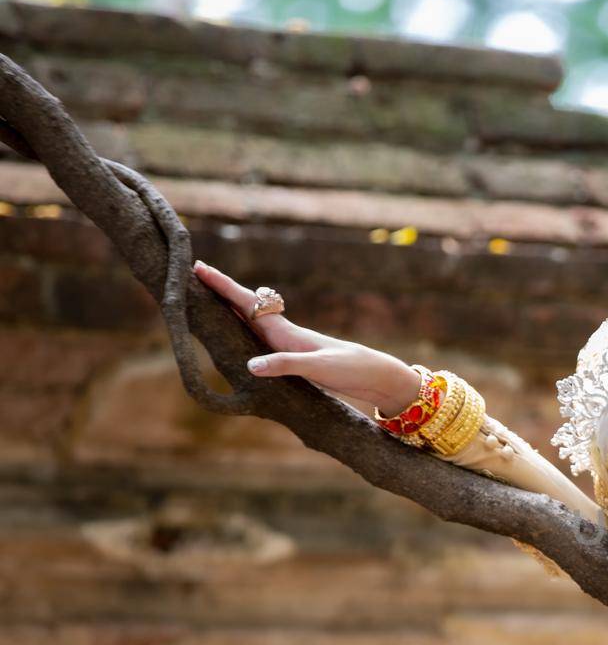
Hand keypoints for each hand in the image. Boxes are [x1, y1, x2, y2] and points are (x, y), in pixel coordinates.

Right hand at [192, 259, 422, 411]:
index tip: (198, 267)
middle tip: (191, 274)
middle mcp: (284, 334)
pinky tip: (236, 335)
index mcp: (287, 332)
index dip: (223, 287)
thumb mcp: (319, 368)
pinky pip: (260, 340)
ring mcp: (288, 345)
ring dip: (228, 309)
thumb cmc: (351, 369)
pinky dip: (242, 332)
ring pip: (251, 322)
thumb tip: (250, 365)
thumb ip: (286, 366)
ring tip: (204, 298)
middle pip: (244, 307)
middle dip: (218, 291)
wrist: (378, 377)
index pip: (247, 304)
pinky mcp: (294, 358)